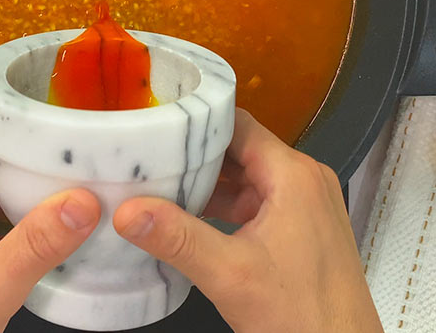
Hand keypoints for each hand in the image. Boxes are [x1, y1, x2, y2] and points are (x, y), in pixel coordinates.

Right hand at [112, 108, 381, 332]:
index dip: (197, 121)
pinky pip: (257, 204)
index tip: (157, 121)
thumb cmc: (304, 316)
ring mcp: (306, 206)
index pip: (238, 124)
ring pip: (247, 178)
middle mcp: (304, 181)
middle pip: (240, 150)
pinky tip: (190, 222)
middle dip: (195, 156)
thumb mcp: (230, 274)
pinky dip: (225, 208)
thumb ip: (178, 238)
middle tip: (147, 158)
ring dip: (208, 185)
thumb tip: (128, 211)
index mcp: (293, 175)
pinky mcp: (303, 231)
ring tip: (159, 187)